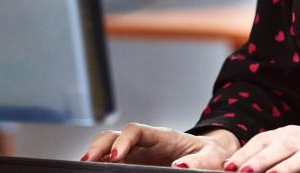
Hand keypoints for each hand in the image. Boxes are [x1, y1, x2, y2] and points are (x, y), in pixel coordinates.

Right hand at [83, 123, 240, 168]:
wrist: (214, 157)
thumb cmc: (214, 155)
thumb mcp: (213, 158)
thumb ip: (199, 162)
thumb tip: (180, 167)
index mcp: (164, 136)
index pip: (136, 130)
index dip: (123, 141)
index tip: (116, 156)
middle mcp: (146, 142)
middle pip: (114, 135)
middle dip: (99, 145)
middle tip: (88, 161)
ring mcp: (138, 153)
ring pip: (109, 146)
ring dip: (96, 153)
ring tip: (86, 166)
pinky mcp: (135, 164)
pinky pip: (113, 161)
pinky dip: (102, 163)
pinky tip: (96, 170)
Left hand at [222, 126, 299, 172]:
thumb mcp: (288, 151)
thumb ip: (265, 157)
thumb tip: (232, 168)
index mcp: (288, 134)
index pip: (262, 140)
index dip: (245, 153)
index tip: (228, 167)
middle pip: (281, 146)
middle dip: (261, 160)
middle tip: (244, 172)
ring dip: (287, 167)